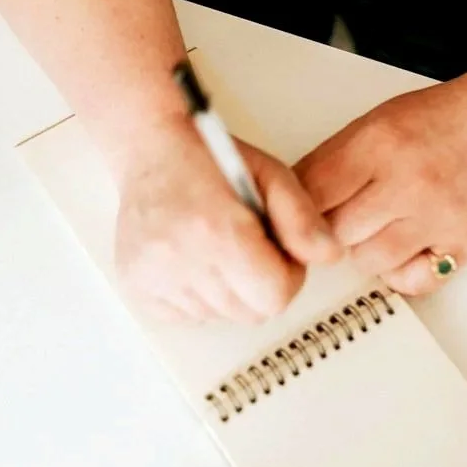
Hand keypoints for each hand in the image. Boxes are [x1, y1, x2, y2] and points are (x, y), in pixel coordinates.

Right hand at [113, 118, 343, 322]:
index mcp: (218, 231)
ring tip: (214, 246)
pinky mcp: (137, 287)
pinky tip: (192, 258)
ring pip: (220, 316)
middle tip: (245, 245)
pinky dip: (198, 295)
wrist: (151, 150)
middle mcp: (180, 260)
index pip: (275, 296)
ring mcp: (153, 278)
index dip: (285, 274)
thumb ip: (303, 218)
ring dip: (228, 290)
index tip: (274, 248)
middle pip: (250, 313)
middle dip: (258, 285)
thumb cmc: (210, 159)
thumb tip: (330, 255)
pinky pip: (189, 316)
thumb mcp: (270, 175)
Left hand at [296, 71, 466, 296]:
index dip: (297, 209)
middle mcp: (410, 182)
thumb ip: (332, 160)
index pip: (312, 195)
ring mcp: (440, 216)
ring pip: (369, 261)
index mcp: (380, 144)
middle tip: (344, 214)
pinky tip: (407, 244)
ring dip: (365, 249)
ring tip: (381, 224)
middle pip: (337, 233)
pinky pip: (412, 281)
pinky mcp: (466, 243)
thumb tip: (289, 201)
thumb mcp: (376, 123)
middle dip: (331, 228)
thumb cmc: (440, 119)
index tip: (295, 213)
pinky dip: (402, 271)